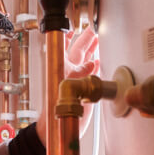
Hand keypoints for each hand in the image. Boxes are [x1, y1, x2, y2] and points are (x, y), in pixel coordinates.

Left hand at [36, 27, 99, 143]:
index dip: (68, 37)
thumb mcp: (68, 87)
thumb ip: (79, 74)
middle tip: (91, 30)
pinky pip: (89, 74)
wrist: (56, 127)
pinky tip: (97, 62)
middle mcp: (68, 73)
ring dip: (91, 51)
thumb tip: (92, 63)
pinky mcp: (83, 91)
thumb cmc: (56, 109)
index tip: (72, 27)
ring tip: (96, 40)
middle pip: (77, 52)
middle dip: (84, 40)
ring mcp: (76, 81)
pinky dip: (94, 67)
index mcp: (61, 68)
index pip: (64, 48)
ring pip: (84, 61)